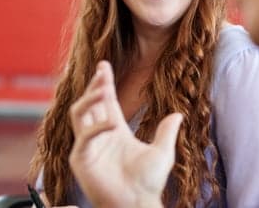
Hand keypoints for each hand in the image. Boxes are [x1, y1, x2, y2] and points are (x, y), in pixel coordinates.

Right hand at [69, 61, 181, 207]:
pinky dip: (96, 127)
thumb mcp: (163, 152)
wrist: (139, 205)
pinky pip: (84, 136)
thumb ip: (166, 131)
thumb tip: (178, 114)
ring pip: (80, 112)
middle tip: (103, 70)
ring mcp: (89, 145)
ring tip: (103, 87)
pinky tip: (111, 122)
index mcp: (115, 129)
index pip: (106, 100)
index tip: (104, 65)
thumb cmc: (149, 183)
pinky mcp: (81, 159)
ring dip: (89, 98)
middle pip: (91, 101)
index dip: (104, 83)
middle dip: (95, 84)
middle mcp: (100, 134)